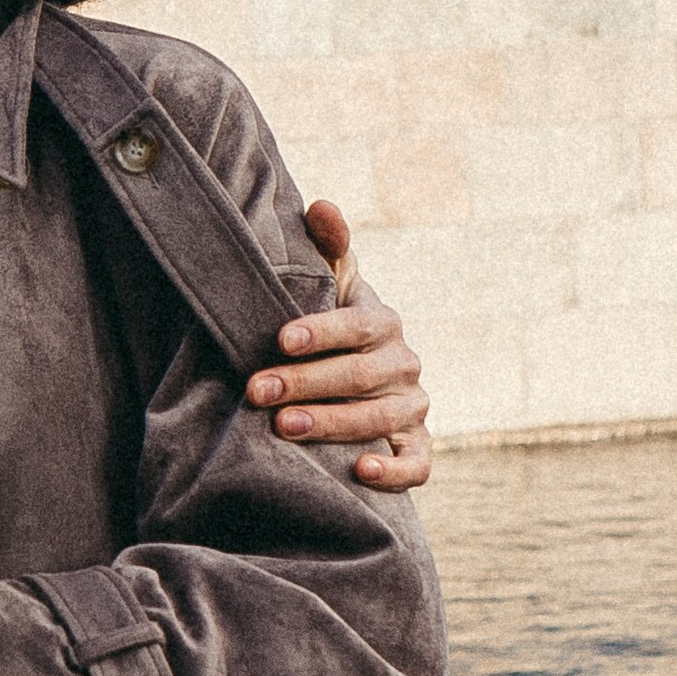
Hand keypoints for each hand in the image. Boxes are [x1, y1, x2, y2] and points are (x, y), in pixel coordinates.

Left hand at [245, 199, 432, 489]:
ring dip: (332, 423)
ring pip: (379, 420)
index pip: (358, 326)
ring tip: (284, 428)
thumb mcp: (334, 288)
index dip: (321, 331)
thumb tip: (321, 206)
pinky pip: (417, 464)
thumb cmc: (336, 331)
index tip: (280, 339)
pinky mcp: (418, 447)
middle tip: (258, 390)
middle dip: (306, 382)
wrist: (365, 386)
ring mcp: (413, 409)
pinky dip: (393, 470)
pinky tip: (360, 470)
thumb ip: (329, 248)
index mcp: (385, 323)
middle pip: (359, 376)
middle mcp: (405, 365)